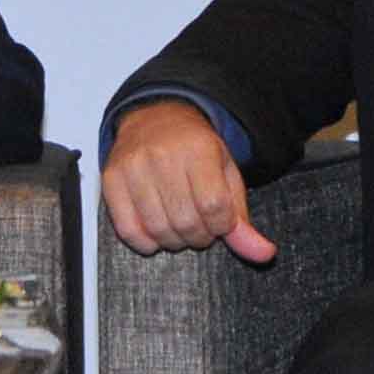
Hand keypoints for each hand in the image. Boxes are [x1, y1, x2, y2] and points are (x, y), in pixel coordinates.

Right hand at [101, 100, 278, 261]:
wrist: (154, 119)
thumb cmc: (194, 150)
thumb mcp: (226, 176)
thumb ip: (242, 220)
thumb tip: (263, 254)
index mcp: (199, 149)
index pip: (214, 207)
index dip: (221, 225)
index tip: (219, 221)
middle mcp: (163, 155)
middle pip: (185, 222)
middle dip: (198, 236)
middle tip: (199, 225)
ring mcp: (133, 167)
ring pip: (157, 229)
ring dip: (174, 240)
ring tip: (179, 225)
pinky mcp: (111, 179)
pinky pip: (127, 230)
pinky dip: (145, 242)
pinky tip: (156, 231)